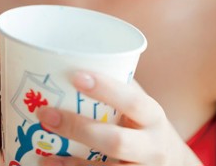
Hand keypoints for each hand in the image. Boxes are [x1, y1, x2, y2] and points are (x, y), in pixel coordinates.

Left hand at [39, 71, 200, 165]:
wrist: (174, 165)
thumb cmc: (147, 127)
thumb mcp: (143, 107)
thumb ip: (120, 89)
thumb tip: (77, 59)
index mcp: (153, 117)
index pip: (133, 101)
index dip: (106, 89)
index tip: (76, 76)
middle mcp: (152, 147)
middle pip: (116, 142)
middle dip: (79, 129)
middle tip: (46, 114)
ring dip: (69, 163)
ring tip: (41, 150)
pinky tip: (50, 165)